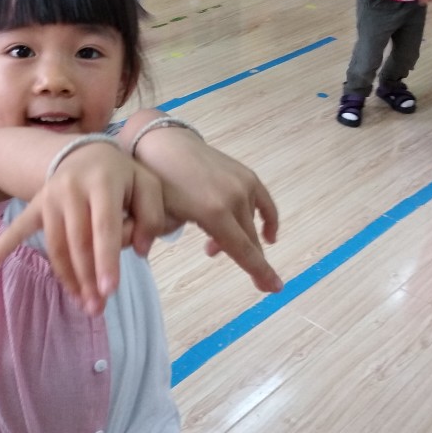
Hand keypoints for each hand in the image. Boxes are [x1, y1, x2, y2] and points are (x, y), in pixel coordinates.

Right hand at [0, 142, 166, 315]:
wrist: (87, 151)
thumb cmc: (123, 175)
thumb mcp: (148, 184)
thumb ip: (152, 215)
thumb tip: (139, 250)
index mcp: (102, 182)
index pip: (104, 227)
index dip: (106, 259)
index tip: (109, 290)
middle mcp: (72, 189)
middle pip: (78, 242)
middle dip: (87, 278)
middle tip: (97, 308)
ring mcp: (50, 196)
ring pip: (56, 245)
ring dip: (67, 278)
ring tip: (82, 304)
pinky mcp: (36, 204)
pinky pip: (17, 228)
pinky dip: (1, 247)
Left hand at [133, 126, 282, 293]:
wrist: (163, 143)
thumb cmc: (157, 182)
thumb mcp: (165, 217)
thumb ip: (185, 236)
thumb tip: (211, 249)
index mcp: (213, 212)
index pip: (243, 251)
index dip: (259, 272)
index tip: (274, 289)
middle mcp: (234, 198)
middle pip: (249, 240)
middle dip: (254, 263)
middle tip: (257, 284)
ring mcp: (242, 183)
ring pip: (251, 224)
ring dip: (239, 240)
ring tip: (212, 247)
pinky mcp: (245, 174)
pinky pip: (264, 202)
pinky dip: (268, 219)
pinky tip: (269, 234)